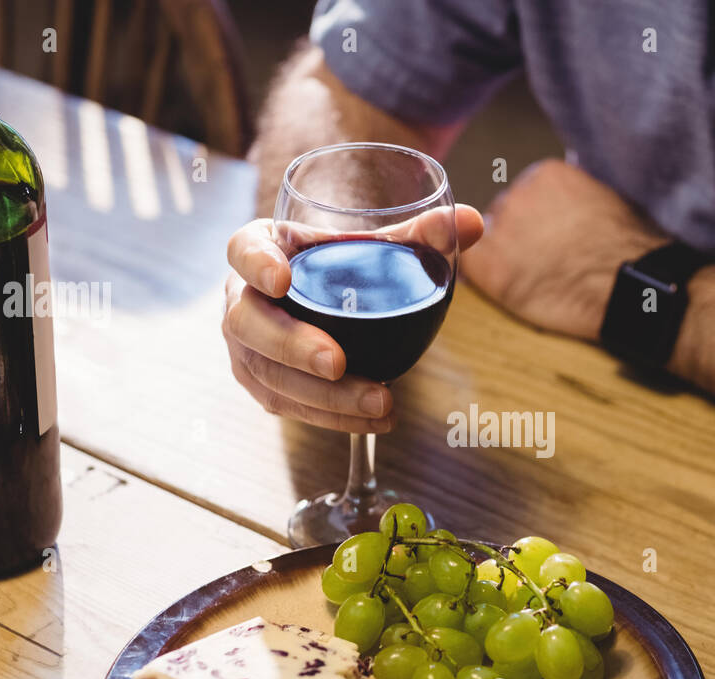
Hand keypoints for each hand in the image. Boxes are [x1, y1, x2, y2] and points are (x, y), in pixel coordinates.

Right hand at [223, 207, 484, 431]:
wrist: (325, 306)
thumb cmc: (344, 268)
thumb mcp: (375, 248)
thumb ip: (421, 236)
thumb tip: (473, 222)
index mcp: (262, 249)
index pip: (243, 250)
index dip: (256, 264)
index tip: (282, 278)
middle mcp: (241, 298)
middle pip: (248, 324)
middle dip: (292, 347)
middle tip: (338, 362)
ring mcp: (246, 347)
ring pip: (268, 376)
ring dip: (322, 396)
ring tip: (379, 400)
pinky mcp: (261, 384)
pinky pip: (287, 407)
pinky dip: (332, 417)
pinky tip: (373, 420)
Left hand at [461, 159, 664, 339]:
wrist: (626, 284)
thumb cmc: (629, 251)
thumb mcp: (605, 201)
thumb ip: (572, 198)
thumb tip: (565, 206)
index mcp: (545, 175)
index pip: (523, 196)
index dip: (533, 224)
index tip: (548, 242)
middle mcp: (517, 194)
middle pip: (500, 217)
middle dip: (515, 240)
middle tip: (542, 265)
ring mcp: (501, 229)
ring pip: (486, 242)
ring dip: (502, 259)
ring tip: (536, 280)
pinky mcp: (490, 265)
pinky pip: (471, 267)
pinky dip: (486, 278)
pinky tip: (513, 287)